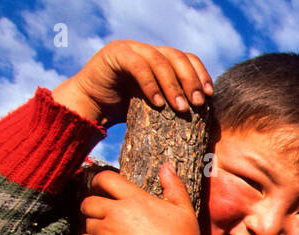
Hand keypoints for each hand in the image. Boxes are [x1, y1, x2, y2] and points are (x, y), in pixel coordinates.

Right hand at [53, 40, 211, 125]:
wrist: (89, 108)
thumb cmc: (123, 112)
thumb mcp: (155, 108)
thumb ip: (173, 104)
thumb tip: (206, 121)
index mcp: (159, 59)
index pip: (187, 58)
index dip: (200, 74)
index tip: (209, 96)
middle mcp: (146, 50)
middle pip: (177, 56)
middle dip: (191, 79)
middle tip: (198, 103)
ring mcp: (130, 49)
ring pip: (159, 59)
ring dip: (173, 84)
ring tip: (181, 107)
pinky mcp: (115, 54)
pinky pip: (138, 65)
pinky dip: (150, 84)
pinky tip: (158, 103)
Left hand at [78, 163, 220, 234]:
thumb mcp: (184, 212)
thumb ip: (174, 187)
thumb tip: (167, 166)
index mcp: (136, 199)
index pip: (105, 178)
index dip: (98, 181)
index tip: (99, 187)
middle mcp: (118, 212)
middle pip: (89, 202)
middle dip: (93, 206)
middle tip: (101, 213)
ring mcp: (108, 232)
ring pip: (87, 222)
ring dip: (94, 225)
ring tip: (108, 232)